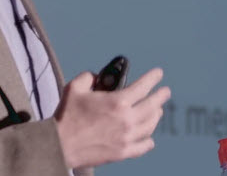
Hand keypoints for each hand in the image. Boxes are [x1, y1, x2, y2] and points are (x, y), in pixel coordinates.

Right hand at [54, 67, 170, 168]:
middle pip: (152, 106)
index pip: (143, 86)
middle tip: (165, 91)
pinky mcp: (122, 152)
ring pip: (150, 125)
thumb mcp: (76, 87)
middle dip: (161, 96)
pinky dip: (149, 141)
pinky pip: (143, 146)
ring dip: (156, 116)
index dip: (153, 78)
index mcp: (117, 102)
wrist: (60, 144)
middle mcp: (126, 120)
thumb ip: (90, 76)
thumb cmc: (67, 115)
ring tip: (157, 110)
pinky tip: (150, 138)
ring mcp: (126, 138)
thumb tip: (98, 76)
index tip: (159, 73)